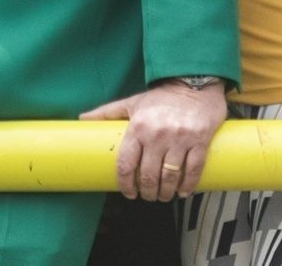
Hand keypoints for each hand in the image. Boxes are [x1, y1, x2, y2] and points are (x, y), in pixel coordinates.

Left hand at [81, 77, 225, 200]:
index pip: (126, 162)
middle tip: (146, 196)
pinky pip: (193, 170)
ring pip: (170, 176)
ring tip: (163, 196)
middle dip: (146, 191)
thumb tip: (81, 119)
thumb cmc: (160, 98)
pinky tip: (182, 192)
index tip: (127, 192)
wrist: (193, 85)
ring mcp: (179, 139)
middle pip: (148, 173)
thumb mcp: (131, 102)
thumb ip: (106, 112)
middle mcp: (157, 135)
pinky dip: (187, 185)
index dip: (125, 182)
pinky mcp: (199, 142)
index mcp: (138, 127)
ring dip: (165, 192)